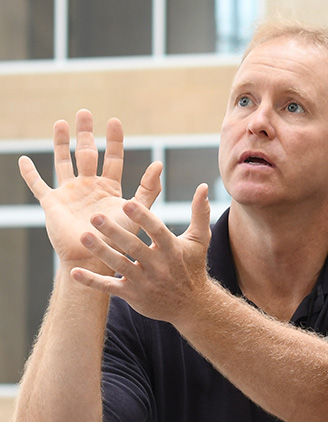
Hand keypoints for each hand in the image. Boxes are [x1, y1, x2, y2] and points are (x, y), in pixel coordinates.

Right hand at [18, 109, 161, 271]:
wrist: (96, 259)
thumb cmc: (120, 240)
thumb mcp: (136, 212)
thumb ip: (148, 189)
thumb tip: (158, 164)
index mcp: (110, 188)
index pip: (113, 158)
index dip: (114, 140)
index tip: (114, 121)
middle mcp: (89, 187)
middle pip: (87, 153)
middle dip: (86, 134)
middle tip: (85, 112)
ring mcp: (70, 194)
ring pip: (63, 161)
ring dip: (60, 143)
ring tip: (61, 122)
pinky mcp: (52, 203)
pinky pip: (38, 184)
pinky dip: (30, 173)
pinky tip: (24, 160)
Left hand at [69, 183, 211, 324]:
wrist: (192, 306)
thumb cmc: (192, 267)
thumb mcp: (199, 240)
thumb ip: (199, 212)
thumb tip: (203, 186)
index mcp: (173, 250)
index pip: (157, 231)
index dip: (143, 218)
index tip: (128, 203)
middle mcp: (158, 267)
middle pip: (134, 247)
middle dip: (114, 232)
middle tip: (94, 216)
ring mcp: (144, 282)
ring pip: (119, 265)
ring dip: (100, 251)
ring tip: (82, 237)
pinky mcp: (133, 295)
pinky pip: (109, 288)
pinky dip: (92, 281)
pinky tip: (75, 272)